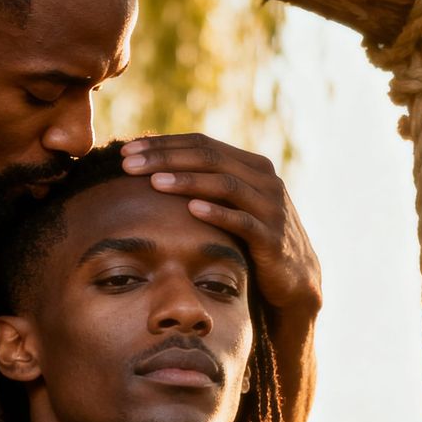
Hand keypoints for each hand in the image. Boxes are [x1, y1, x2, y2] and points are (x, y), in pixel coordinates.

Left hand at [120, 134, 321, 317]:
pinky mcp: (273, 236)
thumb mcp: (229, 207)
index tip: (128, 149)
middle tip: (129, 163)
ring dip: (186, 181)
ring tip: (153, 182)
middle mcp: (264, 179)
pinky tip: (191, 210)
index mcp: (251, 165)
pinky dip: (217, 213)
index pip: (201, 143)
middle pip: (209, 158)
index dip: (163, 144)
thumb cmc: (250, 241)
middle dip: (165, 158)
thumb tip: (153, 170)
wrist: (293, 279)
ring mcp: (271, 206)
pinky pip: (242, 220)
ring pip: (225, 183)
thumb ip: (204, 186)